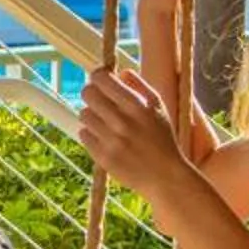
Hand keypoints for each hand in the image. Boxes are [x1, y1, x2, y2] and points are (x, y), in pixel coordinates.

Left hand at [77, 67, 193, 202]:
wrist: (165, 176)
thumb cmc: (162, 139)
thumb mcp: (159, 108)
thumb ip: (140, 86)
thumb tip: (120, 72)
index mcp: (137, 106)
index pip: (101, 79)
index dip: (98, 76)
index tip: (100, 80)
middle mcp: (122, 122)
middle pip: (87, 94)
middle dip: (92, 94)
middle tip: (100, 101)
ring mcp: (111, 140)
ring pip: (84, 114)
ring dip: (92, 116)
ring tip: (106, 123)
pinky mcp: (103, 157)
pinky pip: (83, 134)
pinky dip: (91, 134)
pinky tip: (105, 138)